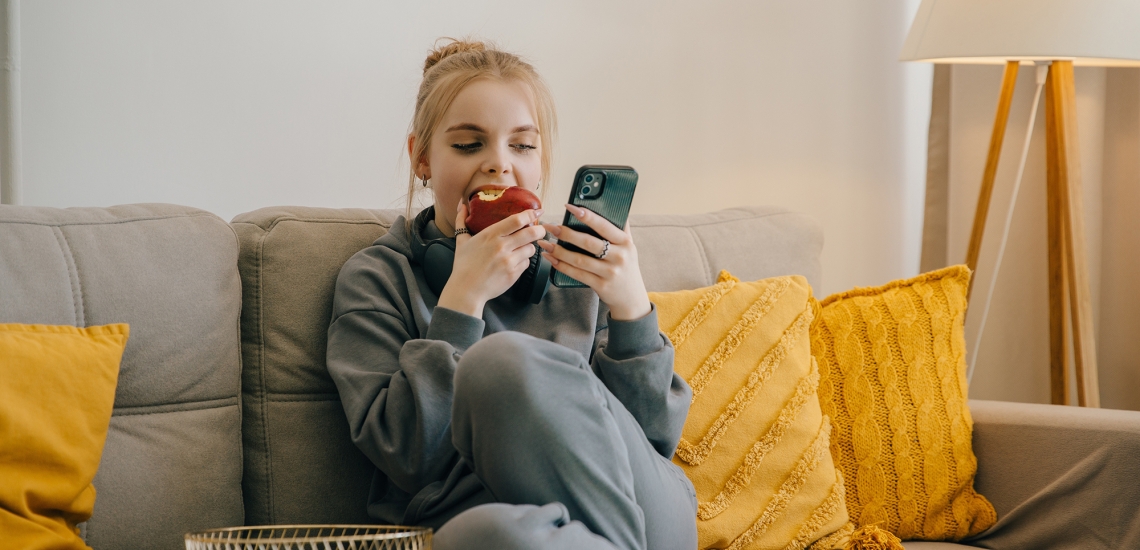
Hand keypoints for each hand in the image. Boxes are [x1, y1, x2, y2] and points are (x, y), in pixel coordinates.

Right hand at [438, 203, 545, 317]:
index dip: (530, 214)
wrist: (466, 291)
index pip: (517, 220)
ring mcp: (509, 261)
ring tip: (522, 248)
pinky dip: (523, 261)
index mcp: (490, 235)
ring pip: (531, 249)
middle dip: (539, 230)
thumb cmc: (463, 266)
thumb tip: (461, 205)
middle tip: (540, 229)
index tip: (536, 211)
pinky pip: (526, 263)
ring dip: (529, 247)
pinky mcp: (514, 274)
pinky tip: (515, 261)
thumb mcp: (461, 241)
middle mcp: (502, 247)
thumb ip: (461, 221)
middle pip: (531, 233)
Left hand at [538, 204, 651, 320]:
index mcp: (625, 242)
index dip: (586, 215)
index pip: (604, 225)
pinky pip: (577, 274)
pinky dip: (562, 266)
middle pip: (588, 242)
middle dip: (566, 233)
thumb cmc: (627, 267)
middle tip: (550, 227)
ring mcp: (610, 272)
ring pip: (579, 259)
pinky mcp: (600, 285)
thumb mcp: (630, 247)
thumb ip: (621, 228)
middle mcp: (619, 257)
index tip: (569, 207)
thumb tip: (613, 206)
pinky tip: (551, 259)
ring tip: (545, 243)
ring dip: (559, 251)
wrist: (632, 298)